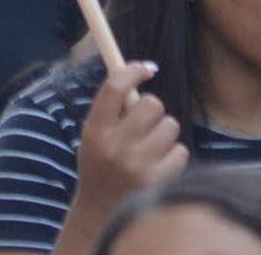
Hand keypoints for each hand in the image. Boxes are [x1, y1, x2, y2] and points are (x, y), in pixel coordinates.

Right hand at [73, 62, 188, 230]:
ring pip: (170, 125)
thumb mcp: (93, 134)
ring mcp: (138, 164)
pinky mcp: (158, 180)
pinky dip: (173, 153)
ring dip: (164, 130)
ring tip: (150, 144)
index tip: (145, 67)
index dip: (132, 71)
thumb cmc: (100, 161)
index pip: (114, 88)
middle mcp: (115, 145)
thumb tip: (141, 71)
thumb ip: (113, 110)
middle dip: (152, 107)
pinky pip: (180, 150)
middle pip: (150, 104)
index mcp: (95, 129)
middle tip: (144, 120)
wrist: (103, 207)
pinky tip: (159, 162)